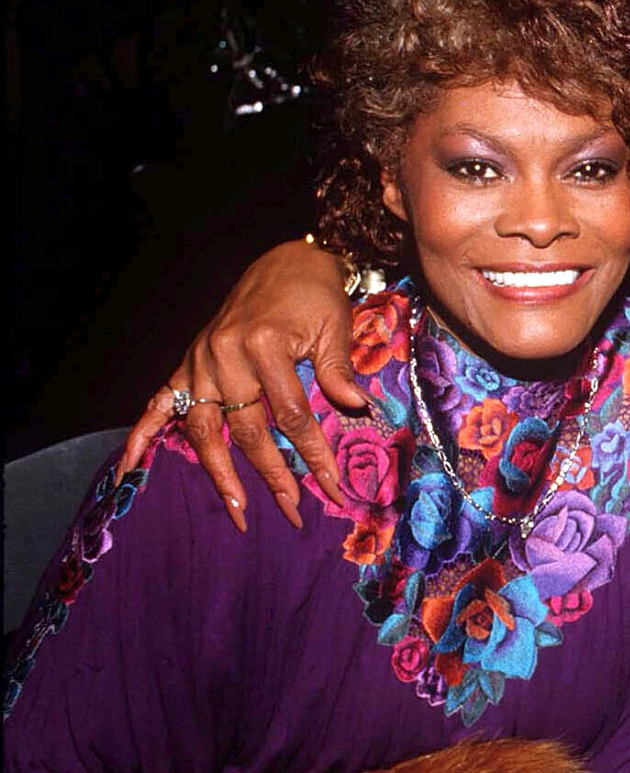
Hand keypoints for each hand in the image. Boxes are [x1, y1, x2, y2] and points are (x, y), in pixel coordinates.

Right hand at [119, 238, 360, 531]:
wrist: (286, 261)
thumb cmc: (315, 296)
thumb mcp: (335, 328)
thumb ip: (338, 371)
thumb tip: (357, 409)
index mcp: (264, 346)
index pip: (291, 415)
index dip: (313, 454)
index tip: (332, 487)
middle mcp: (224, 356)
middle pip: (248, 429)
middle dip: (273, 475)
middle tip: (293, 511)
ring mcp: (199, 361)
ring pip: (205, 428)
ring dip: (219, 472)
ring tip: (236, 508)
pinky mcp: (187, 364)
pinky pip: (159, 404)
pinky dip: (141, 435)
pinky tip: (128, 468)